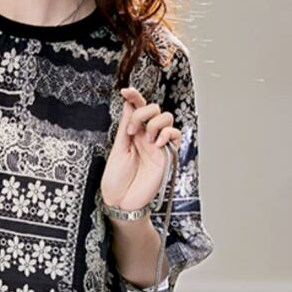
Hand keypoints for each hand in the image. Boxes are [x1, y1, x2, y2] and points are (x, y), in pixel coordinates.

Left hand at [100, 87, 181, 211]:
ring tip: (146, 139)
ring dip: (155, 123)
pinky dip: (167, 133)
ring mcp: (157, 144)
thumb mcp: (117, 149)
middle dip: (143, 113)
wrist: (123, 201)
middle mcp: (146, 136)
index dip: (134, 96)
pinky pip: (175, 135)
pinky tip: (157, 143)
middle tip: (132, 130)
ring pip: (166, 118)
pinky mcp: (166, 155)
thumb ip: (125, 126)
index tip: (125, 91)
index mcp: (132, 133)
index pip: (137, 108)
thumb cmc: (116, 180)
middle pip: (154, 108)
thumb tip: (129, 104)